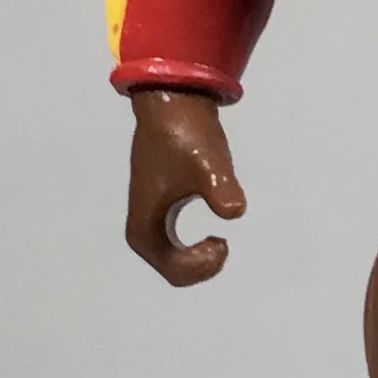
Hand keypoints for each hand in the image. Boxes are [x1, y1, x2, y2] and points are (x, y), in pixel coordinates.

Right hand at [125, 88, 246, 284]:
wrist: (173, 104)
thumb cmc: (187, 136)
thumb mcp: (209, 165)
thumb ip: (221, 188)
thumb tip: (235, 211)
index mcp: (144, 228)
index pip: (175, 273)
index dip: (203, 265)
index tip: (222, 238)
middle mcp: (143, 228)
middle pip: (175, 272)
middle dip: (203, 265)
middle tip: (223, 241)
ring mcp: (152, 218)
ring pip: (175, 261)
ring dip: (200, 257)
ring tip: (220, 238)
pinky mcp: (163, 206)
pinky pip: (177, 246)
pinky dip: (197, 248)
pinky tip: (216, 230)